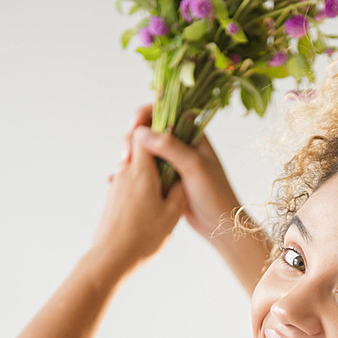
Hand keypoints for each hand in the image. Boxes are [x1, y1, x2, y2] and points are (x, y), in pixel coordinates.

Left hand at [94, 121, 187, 269]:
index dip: (154, 121)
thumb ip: (178, 189)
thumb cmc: (143, 237)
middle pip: (135, 144)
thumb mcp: (172, 213)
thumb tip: (179, 177)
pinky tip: (152, 199)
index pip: (143, 132)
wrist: (111, 258)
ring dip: (148, 165)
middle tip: (169, 149)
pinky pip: (129, 180)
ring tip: (165, 181)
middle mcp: (125, 173)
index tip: (167, 121)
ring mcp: (117, 185)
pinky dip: (141, 181)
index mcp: (141, 171)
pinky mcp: (113, 199)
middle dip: (152, 142)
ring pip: (133, 164)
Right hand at [111, 104, 243, 242]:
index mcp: (192, 134)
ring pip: (145, 150)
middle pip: (149, 130)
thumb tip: (141, 132)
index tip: (133, 127)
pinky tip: (117, 180)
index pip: (165, 112)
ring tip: (123, 168)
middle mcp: (181, 144)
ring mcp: (172, 162)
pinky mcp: (166, 178)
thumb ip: (170, 147)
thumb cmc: (214, 195)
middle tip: (127, 155)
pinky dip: (132, 171)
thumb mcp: (194, 167)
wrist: (220, 225)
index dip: (145, 115)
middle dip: (133, 138)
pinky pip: (145, 169)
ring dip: (131, 155)